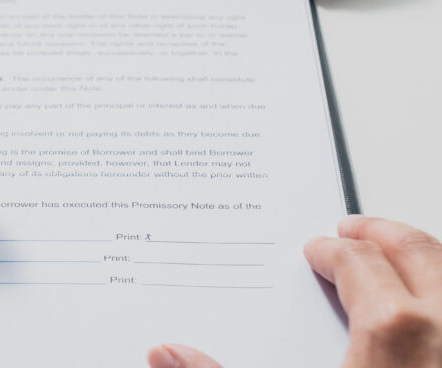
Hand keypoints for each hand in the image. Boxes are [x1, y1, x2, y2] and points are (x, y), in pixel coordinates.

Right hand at [146, 215, 441, 367]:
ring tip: (396, 260)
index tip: (318, 250)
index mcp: (393, 332)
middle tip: (357, 228)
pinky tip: (425, 312)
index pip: (360, 261)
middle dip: (385, 234)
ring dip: (424, 260)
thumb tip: (164, 353)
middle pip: (420, 253)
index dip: (333, 249)